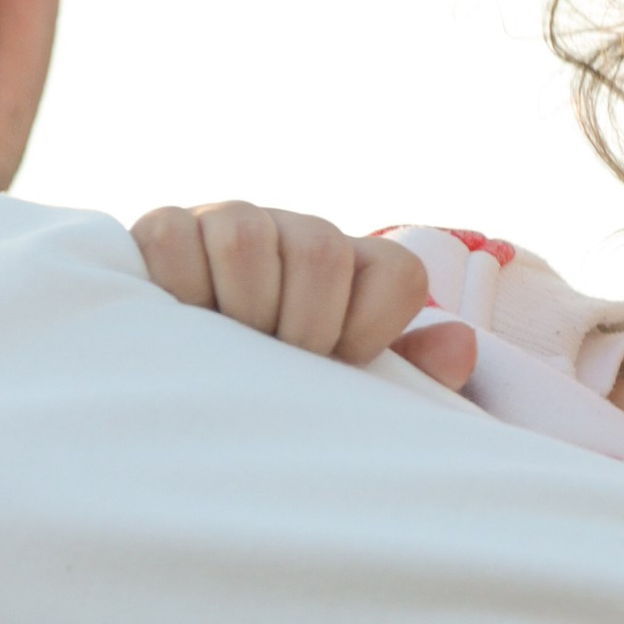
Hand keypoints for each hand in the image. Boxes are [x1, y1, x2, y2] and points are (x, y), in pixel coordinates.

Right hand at [131, 201, 475, 381]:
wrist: (187, 399)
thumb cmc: (283, 400)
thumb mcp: (347, 400)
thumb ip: (409, 379)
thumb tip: (458, 344)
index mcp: (353, 270)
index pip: (396, 272)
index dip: (371, 329)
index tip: (337, 364)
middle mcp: (295, 234)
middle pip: (320, 250)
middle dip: (303, 325)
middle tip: (278, 364)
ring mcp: (227, 223)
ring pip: (246, 236)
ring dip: (240, 308)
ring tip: (229, 352)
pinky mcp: (164, 228)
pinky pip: (174, 238)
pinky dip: (179, 288)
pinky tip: (182, 325)